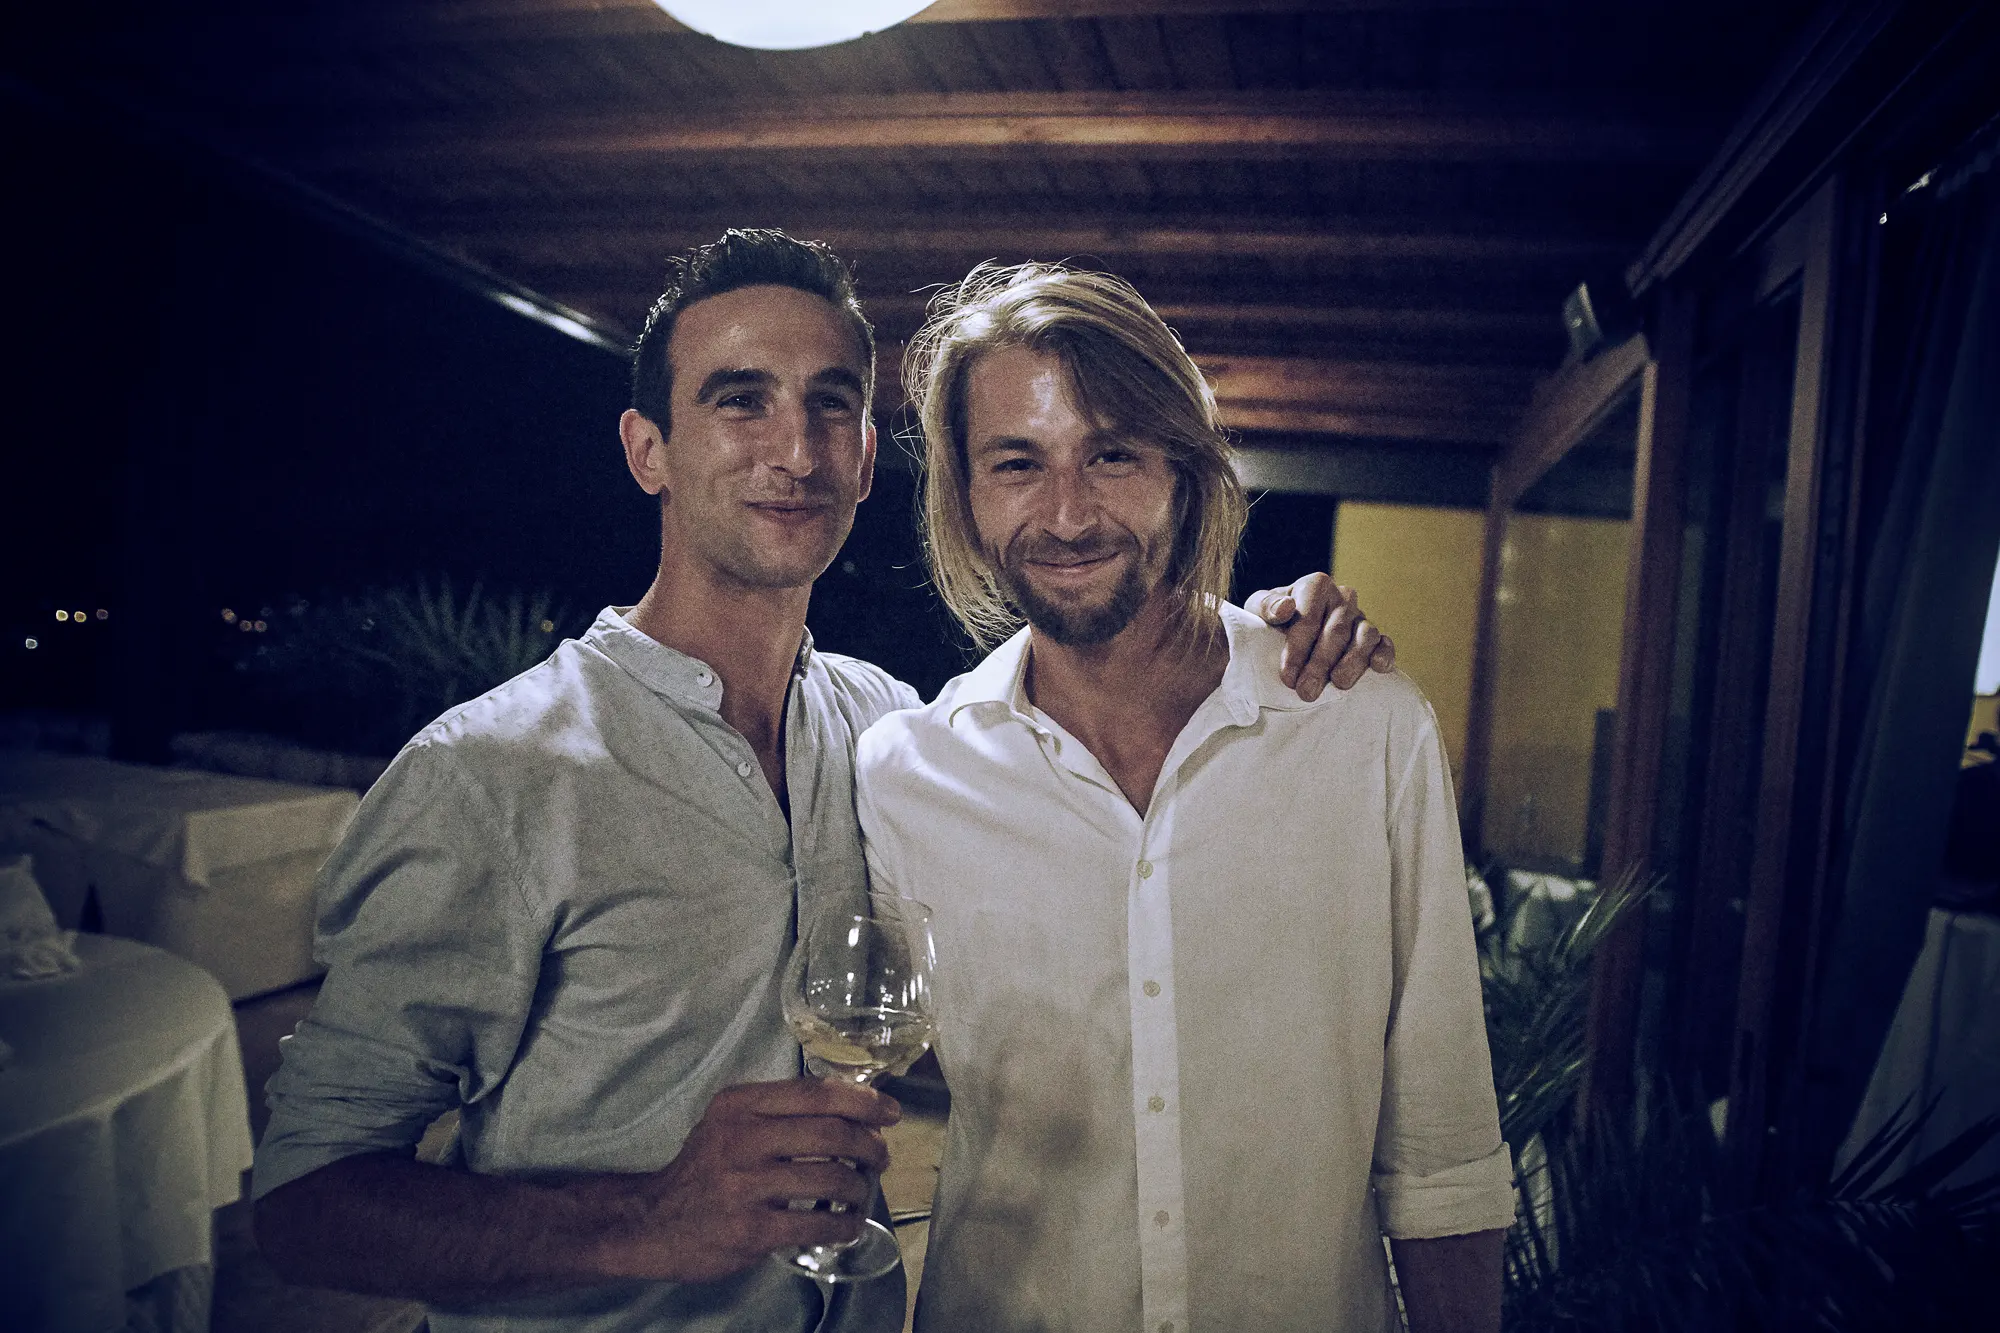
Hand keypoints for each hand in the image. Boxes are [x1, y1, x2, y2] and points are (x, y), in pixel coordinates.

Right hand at [598, 1077, 899, 1283]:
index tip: (889, 1111)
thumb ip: (779, 1111)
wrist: (652, 1222)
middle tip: (881, 1156)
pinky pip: (816, 1224)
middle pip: (831, 1132)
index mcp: (740, 1104)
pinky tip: (849, 1224)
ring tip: (863, 1191)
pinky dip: (843, 1224)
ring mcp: (745, 1185)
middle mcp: (742, 1138)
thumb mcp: (730, 1122)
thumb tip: (851, 1106)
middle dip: (869, 1145)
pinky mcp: (750, 1229)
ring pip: (830, 1177)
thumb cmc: (705, 1169)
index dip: (862, 1100)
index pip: (816, 1092)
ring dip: (860, 1186)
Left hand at [1246, 574, 1395, 700]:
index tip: (1287, 677)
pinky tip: (1377, 668)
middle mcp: (1343, 597)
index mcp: (1316, 585)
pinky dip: (1384, 654)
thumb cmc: (1274, 619)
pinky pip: (1384, 643)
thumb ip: (1266, 606)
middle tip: (1306, 692)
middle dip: (1320, 664)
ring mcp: (1361, 616)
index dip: (1297, 649)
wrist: (1290, 628)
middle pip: (1336, 631)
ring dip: (1352, 662)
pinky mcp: (1375, 636)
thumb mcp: (1259, 609)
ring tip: (1339, 684)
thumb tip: (1285, 608)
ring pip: (1364, 637)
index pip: (1309, 618)